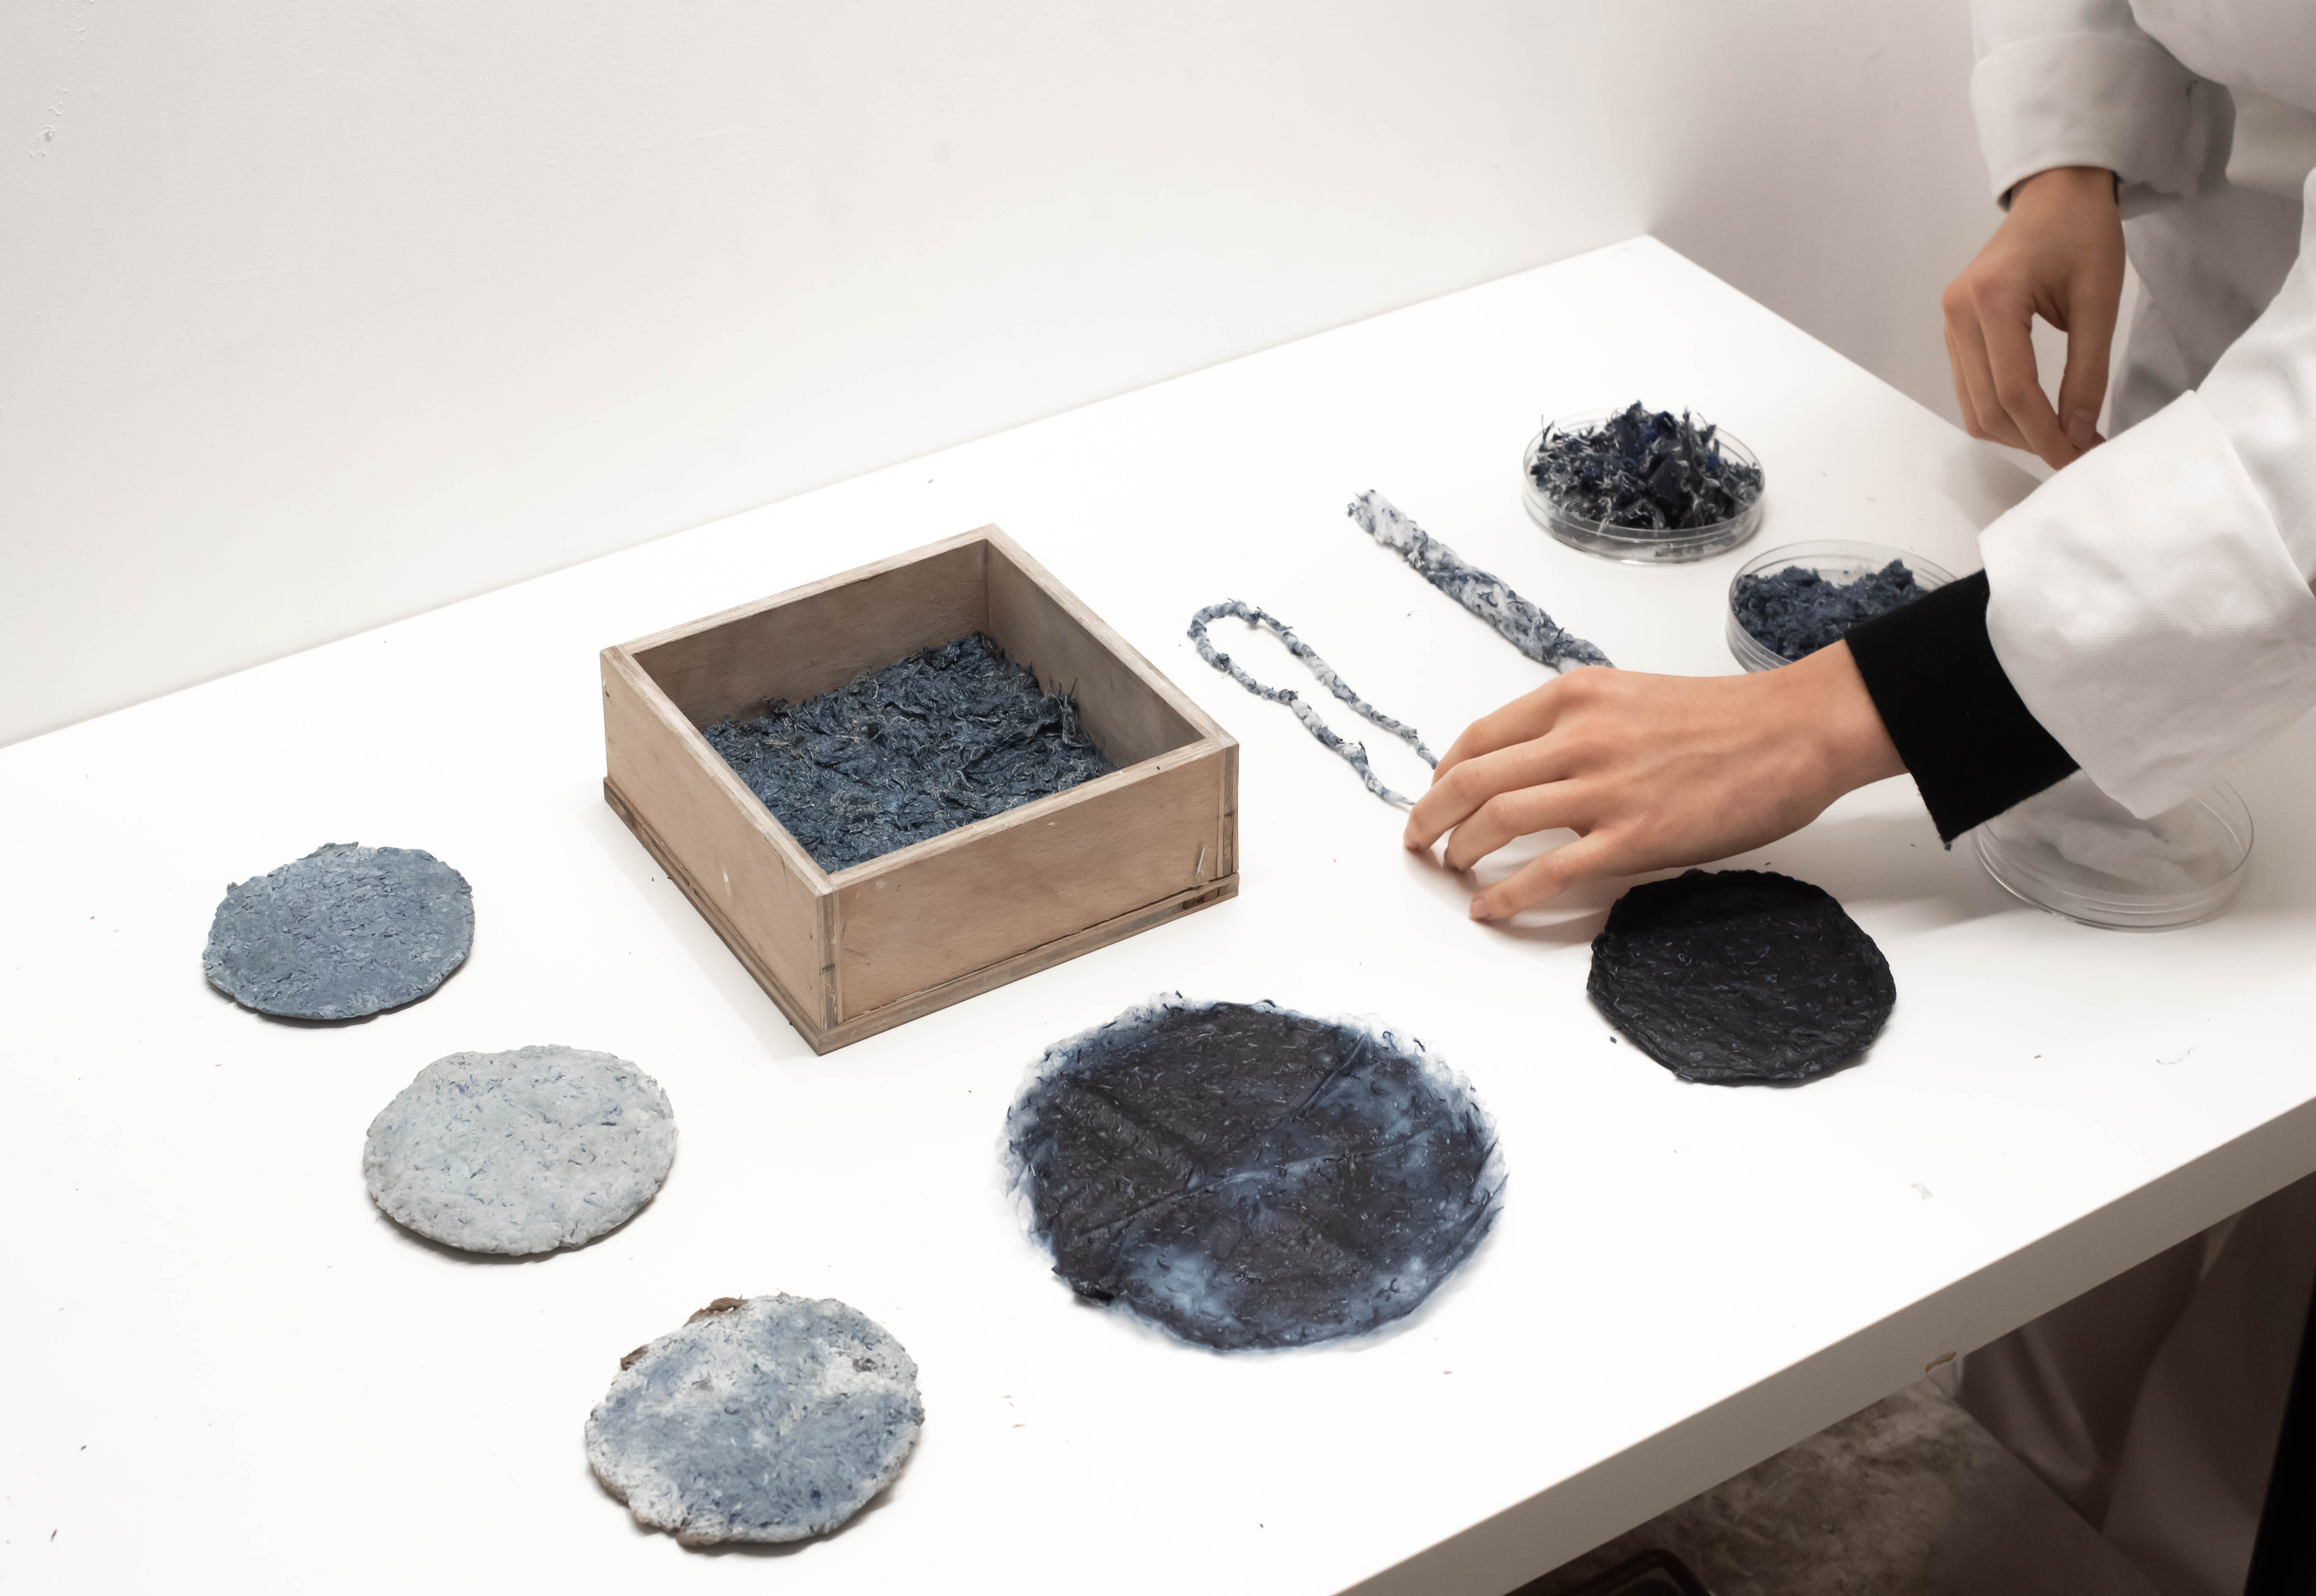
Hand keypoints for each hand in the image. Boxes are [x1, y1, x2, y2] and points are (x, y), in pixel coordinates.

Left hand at [1402, 644, 1904, 918]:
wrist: (1796, 729)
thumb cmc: (1726, 719)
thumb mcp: (1632, 699)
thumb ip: (1579, 727)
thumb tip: (1536, 767)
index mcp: (1575, 698)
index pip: (1480, 737)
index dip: (1445, 773)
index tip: (1436, 796)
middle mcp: (1579, 736)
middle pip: (1471, 778)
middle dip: (1430, 814)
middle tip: (1418, 840)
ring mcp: (1604, 787)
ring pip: (1498, 819)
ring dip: (1461, 848)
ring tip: (1453, 868)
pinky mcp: (1632, 837)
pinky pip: (1548, 872)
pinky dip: (1507, 895)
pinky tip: (1488, 909)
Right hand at [1942, 164, 2125, 468]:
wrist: (2055, 193)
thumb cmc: (2083, 233)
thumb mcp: (2100, 299)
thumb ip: (2088, 371)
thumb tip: (2077, 433)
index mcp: (1993, 298)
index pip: (2014, 390)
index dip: (2047, 434)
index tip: (2080, 457)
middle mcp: (1958, 314)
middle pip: (1987, 407)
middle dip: (2031, 439)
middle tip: (2077, 451)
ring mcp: (1949, 322)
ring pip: (1972, 407)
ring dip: (2014, 432)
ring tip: (2059, 434)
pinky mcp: (1954, 329)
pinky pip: (1970, 389)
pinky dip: (2001, 411)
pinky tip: (2035, 412)